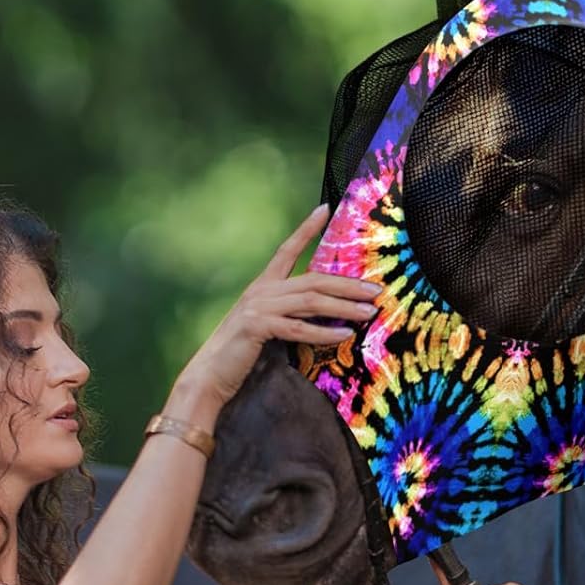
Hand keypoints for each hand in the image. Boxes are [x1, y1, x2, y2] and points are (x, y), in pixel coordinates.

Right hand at [176, 204, 381, 407]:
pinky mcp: (257, 327)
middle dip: (347, 283)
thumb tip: (326, 315)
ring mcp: (258, 307)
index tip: (325, 209)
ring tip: (369, 312)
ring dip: (344, 307)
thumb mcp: (266, 328)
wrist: (209, 375)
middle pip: (312, 279)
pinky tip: (344, 335)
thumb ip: (289, 316)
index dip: (306, 229)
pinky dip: (324, 332)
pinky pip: (299, 328)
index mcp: (262, 286)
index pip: (286, 250)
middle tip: (375, 289)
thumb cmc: (238, 355)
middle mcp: (261, 291)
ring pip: (311, 301)